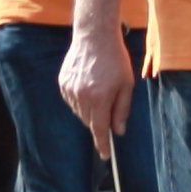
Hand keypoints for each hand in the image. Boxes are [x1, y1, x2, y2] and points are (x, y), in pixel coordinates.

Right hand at [59, 22, 134, 153]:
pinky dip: (81, 101)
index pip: (99, 130)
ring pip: (80, 112)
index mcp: (99, 99)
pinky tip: (89, 87)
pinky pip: (72, 101)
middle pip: (89, 122)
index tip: (105, 156)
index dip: (102, 144)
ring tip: (99, 92)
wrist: (94, 36)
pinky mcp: (63, 83)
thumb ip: (122, 110)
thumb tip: (119, 131)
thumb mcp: (126, 84)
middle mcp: (82, 97)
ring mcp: (70, 90)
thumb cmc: (115, 59)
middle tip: (108, 111)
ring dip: (90, 111)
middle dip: (99, 123)